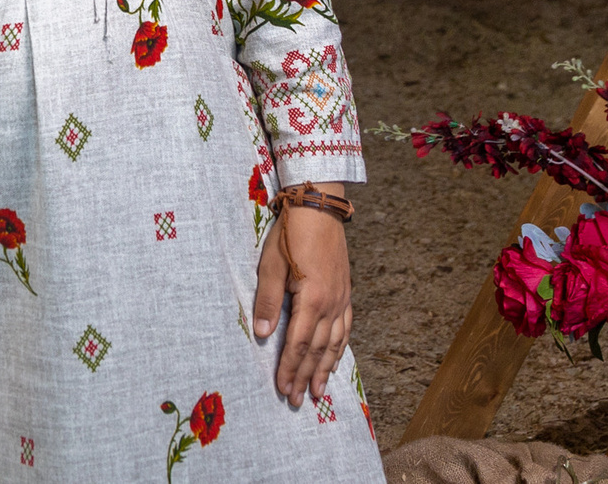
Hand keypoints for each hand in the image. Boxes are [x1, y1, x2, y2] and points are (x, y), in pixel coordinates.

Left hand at [252, 190, 353, 408]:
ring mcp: (342, 298)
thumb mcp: (271, 265)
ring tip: (318, 392)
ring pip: (335, 343)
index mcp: (312, 298)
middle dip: (306, 377)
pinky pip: (345, 328)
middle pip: (317, 349)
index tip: (282, 388)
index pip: (298, 343)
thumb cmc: (292, 233)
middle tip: (297, 401)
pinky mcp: (346, 291)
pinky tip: (335, 358)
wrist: (320, 206)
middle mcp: (332, 303)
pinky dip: (340, 348)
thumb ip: (268, 301)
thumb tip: (262, 335)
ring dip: (325, 369)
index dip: (289, 368)